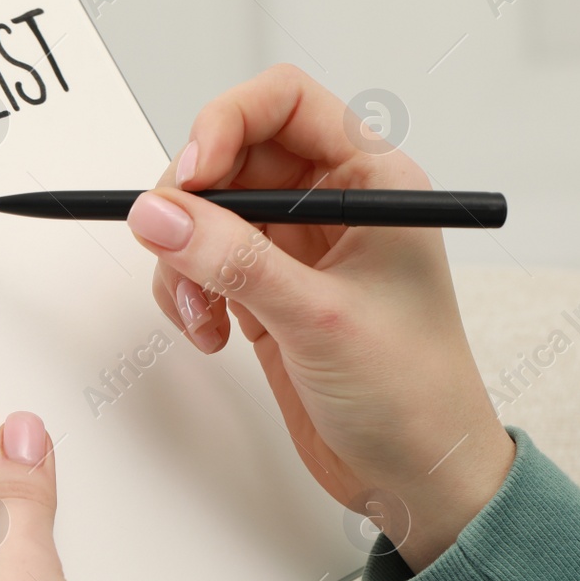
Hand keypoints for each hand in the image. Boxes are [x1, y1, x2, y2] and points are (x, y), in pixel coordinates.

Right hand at [129, 64, 513, 570]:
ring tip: (201, 315)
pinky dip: (190, 293)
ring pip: (208, 213)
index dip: (225, 122)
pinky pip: (205, 264)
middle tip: (175, 249)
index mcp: (373, 180)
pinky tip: (212, 334)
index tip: (192, 176)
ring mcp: (299, 249)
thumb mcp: (320, 319)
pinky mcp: (270, 293)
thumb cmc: (414, 395)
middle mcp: (334, 203)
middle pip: (232, 154)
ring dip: (184, 258)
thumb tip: (159, 213)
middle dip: (193, 203)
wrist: (420, 479)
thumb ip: (234, 262)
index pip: (284, 101)